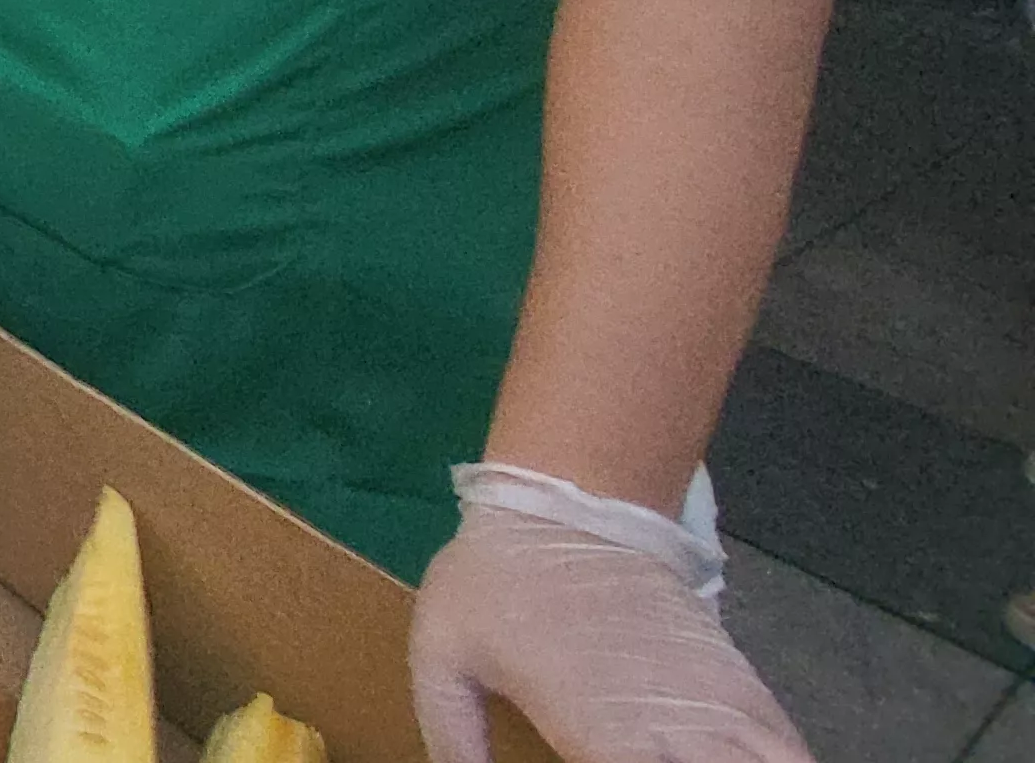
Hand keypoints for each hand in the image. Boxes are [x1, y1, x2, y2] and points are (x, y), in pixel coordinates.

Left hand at [411, 467, 805, 762]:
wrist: (573, 495)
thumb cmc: (499, 577)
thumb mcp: (443, 656)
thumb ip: (452, 735)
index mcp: (603, 736)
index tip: (590, 762)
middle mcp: (678, 729)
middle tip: (649, 756)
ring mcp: (719, 704)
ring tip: (706, 759)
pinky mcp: (741, 680)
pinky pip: (788, 744)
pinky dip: (780, 759)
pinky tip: (747, 760)